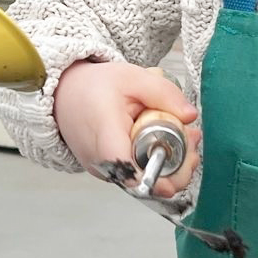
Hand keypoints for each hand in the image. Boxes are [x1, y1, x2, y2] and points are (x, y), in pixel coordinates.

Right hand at [54, 60, 201, 197]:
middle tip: (194, 141)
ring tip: (186, 136)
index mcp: (105, 135)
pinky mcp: (107, 171)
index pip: (127, 168)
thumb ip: (164, 93)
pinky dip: (153, 162)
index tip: (176, 177)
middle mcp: (100, 160)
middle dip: (175, 168)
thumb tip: (190, 116)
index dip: (153, 179)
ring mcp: (102, 169)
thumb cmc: (94, 86)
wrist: (63, 94)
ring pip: (141, 178)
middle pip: (143, 179)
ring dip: (168, 164)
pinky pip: (135, 173)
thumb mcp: (133, 78)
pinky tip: (167, 141)